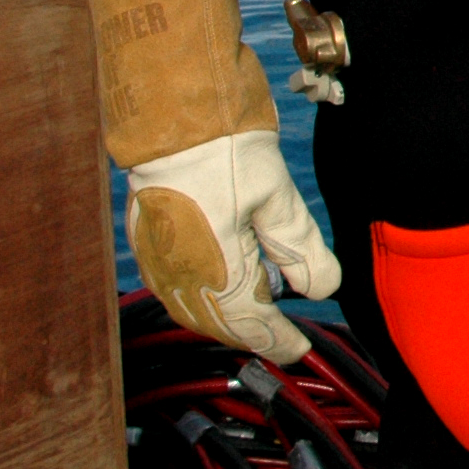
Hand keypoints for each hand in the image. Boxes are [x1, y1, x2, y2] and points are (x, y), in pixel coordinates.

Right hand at [128, 131, 341, 363]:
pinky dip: (205, 303)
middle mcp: (178, 276)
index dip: (278, 340)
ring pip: (195, 313)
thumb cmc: (227, 151)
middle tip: (285, 340)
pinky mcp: (146, 248)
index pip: (251, 322)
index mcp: (214, 268)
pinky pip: (177, 293)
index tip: (300, 350)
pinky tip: (226, 293)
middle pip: (221, 324)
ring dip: (229, 322)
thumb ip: (300, 249)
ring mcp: (156, 265)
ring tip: (262, 320)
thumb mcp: (278, 197)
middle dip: (254, 335)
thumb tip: (323, 290)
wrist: (173, 118)